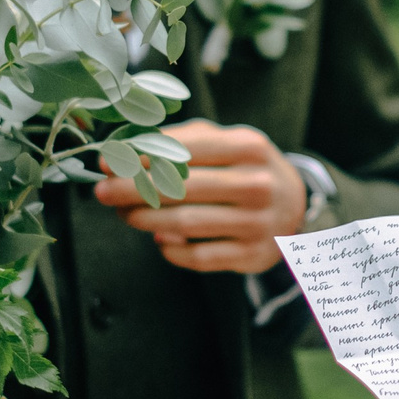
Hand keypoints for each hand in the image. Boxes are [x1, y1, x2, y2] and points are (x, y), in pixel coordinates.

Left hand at [93, 119, 307, 273]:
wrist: (296, 207)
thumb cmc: (246, 169)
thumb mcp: (228, 142)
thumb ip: (182, 140)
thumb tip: (129, 150)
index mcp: (249, 147)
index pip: (184, 149)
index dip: (140, 156)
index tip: (108, 161)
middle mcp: (257, 184)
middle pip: (180, 188)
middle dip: (132, 190)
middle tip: (103, 191)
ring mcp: (257, 223)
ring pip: (186, 224)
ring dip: (145, 220)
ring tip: (124, 214)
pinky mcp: (252, 256)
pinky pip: (200, 258)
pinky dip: (173, 251)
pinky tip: (159, 241)